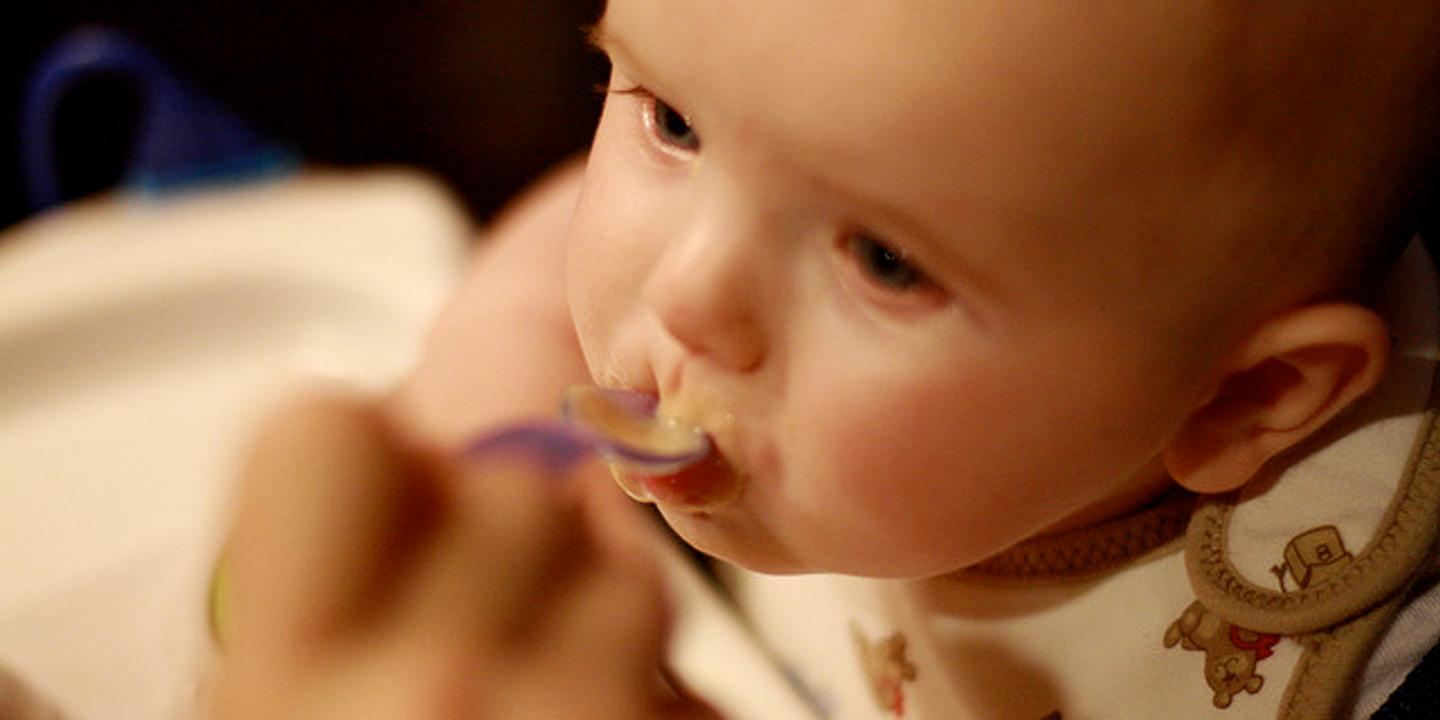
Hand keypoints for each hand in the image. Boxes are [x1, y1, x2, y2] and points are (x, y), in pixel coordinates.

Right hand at [207, 392, 718, 718]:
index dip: (373, 462)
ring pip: (630, 578)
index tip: (399, 501)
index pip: (330, 434)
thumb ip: (324, 608)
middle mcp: (431, 692)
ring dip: (609, 629)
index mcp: (288, 683)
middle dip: (516, 549)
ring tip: (558, 708)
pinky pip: (699, 694)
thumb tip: (412, 484)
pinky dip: (668, 716)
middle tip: (493, 628)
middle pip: (514, 492)